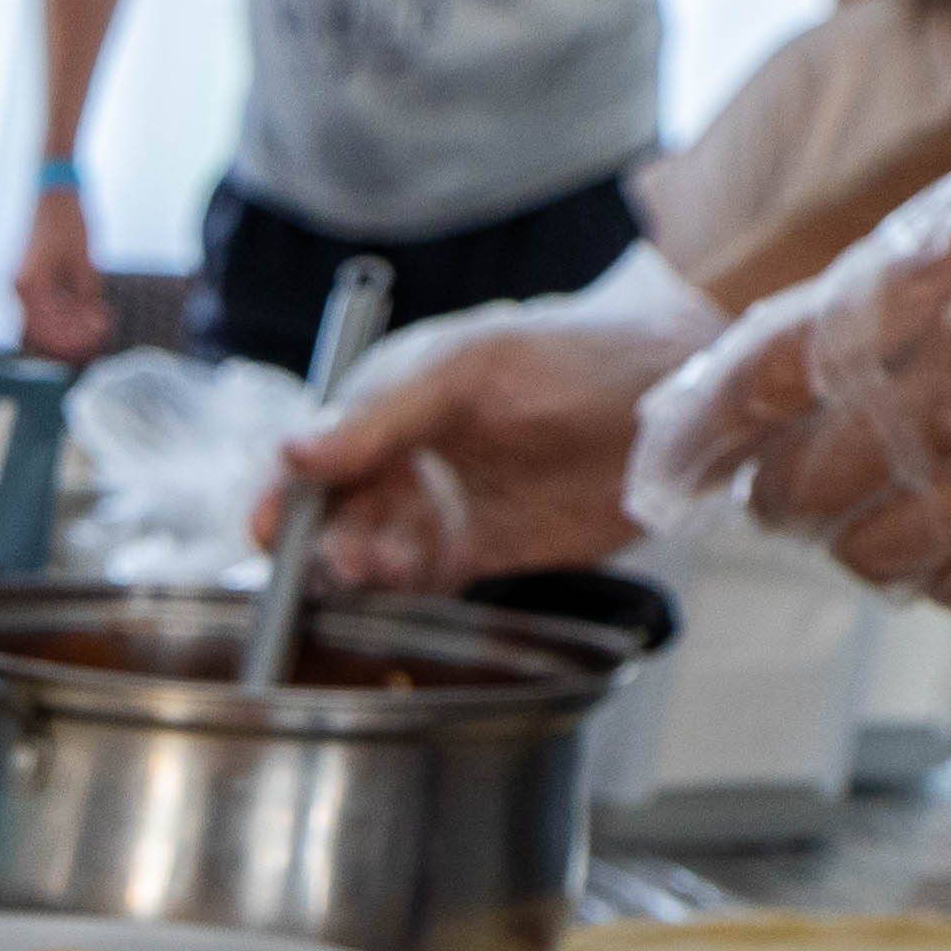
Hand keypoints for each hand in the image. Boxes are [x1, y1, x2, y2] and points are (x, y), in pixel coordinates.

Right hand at [12, 189, 112, 361]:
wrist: (54, 191)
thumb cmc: (68, 222)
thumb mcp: (85, 264)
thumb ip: (85, 300)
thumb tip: (91, 327)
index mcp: (28, 287)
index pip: (44, 333)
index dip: (68, 345)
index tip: (93, 345)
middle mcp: (19, 289)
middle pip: (40, 332)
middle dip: (70, 340)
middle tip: (99, 339)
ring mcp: (21, 284)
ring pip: (42, 322)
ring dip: (68, 327)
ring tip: (98, 324)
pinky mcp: (29, 278)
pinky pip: (43, 306)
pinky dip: (64, 312)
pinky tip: (88, 311)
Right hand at [273, 242, 721, 592]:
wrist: (674, 389)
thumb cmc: (572, 352)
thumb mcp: (471, 368)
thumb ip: (382, 413)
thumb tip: (294, 452)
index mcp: (380, 405)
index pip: (306, 463)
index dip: (284, 499)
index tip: (276, 531)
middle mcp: (398, 462)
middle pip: (329, 521)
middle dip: (326, 545)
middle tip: (350, 555)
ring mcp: (436, 511)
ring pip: (367, 559)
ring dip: (362, 572)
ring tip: (383, 567)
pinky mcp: (477, 555)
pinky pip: (419, 589)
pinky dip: (402, 598)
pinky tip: (407, 588)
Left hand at [632, 37, 950, 624]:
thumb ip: (859, 305)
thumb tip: (717, 406)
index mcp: (944, 260)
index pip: (764, 377)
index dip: (698, 442)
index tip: (670, 474)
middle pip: (806, 483)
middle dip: (786, 497)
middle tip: (803, 486)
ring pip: (876, 554)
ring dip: (865, 544)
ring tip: (905, 500)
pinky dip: (946, 578)